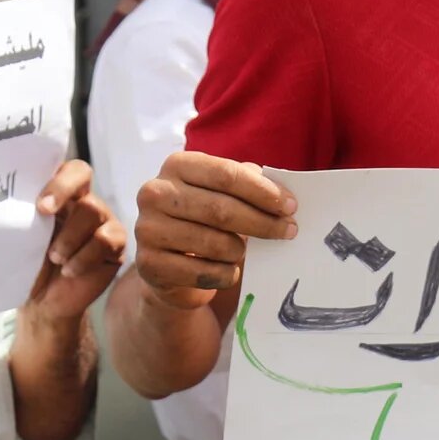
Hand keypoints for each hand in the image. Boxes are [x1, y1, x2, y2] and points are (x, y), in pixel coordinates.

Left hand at [24, 159, 126, 321]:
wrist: (42, 302)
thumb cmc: (27, 266)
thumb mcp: (20, 237)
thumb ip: (23, 214)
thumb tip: (9, 199)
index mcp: (59, 194)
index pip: (68, 168)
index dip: (59, 179)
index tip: (40, 205)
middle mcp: (82, 201)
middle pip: (83, 178)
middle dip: (60, 195)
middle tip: (42, 215)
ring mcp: (102, 221)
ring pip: (93, 210)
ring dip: (68, 238)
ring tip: (55, 258)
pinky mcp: (116, 244)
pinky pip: (106, 240)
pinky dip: (84, 258)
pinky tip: (71, 271)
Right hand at [131, 151, 297, 308]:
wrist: (168, 261)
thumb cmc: (204, 218)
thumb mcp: (222, 192)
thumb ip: (248, 184)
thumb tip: (282, 195)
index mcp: (177, 165)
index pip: (226, 174)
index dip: (263, 192)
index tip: (291, 206)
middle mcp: (155, 193)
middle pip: (222, 210)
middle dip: (263, 223)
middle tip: (289, 231)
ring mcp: (147, 228)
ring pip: (214, 243)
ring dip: (240, 251)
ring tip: (243, 251)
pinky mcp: (149, 264)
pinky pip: (203, 272)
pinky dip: (226, 274)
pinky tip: (229, 270)